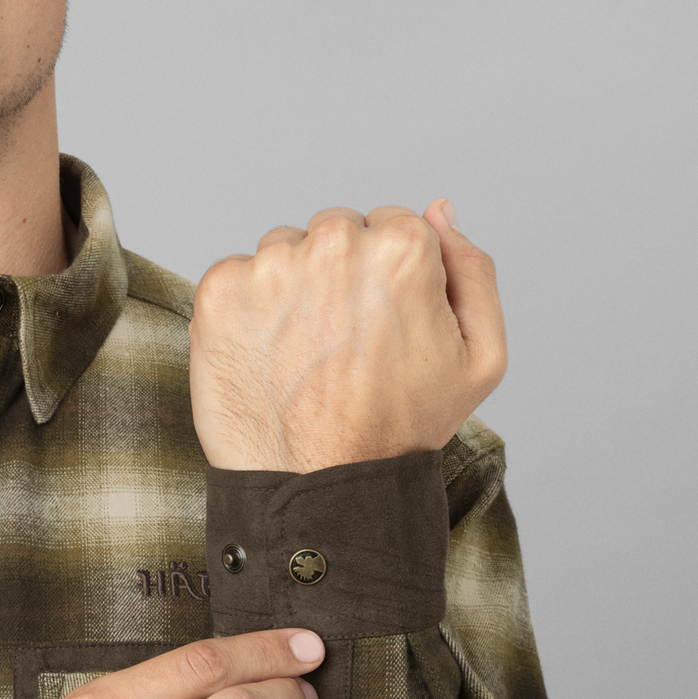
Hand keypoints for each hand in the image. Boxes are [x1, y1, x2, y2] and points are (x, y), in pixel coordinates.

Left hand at [188, 199, 506, 472]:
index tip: (380, 325)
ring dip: (290, 289)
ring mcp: (270, 267)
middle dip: (338, 274)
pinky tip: (267, 358)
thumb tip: (439, 210)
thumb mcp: (479, 357)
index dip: (388, 277)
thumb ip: (472, 270)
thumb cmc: (402, 431)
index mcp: (403, 246)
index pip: (390, 224)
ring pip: (283, 252)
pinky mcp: (218, 292)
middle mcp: (334, 244)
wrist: (319, 488)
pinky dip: (246, 310)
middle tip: (341, 344)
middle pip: (334, 232)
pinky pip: (236, 277)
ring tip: (303, 356)